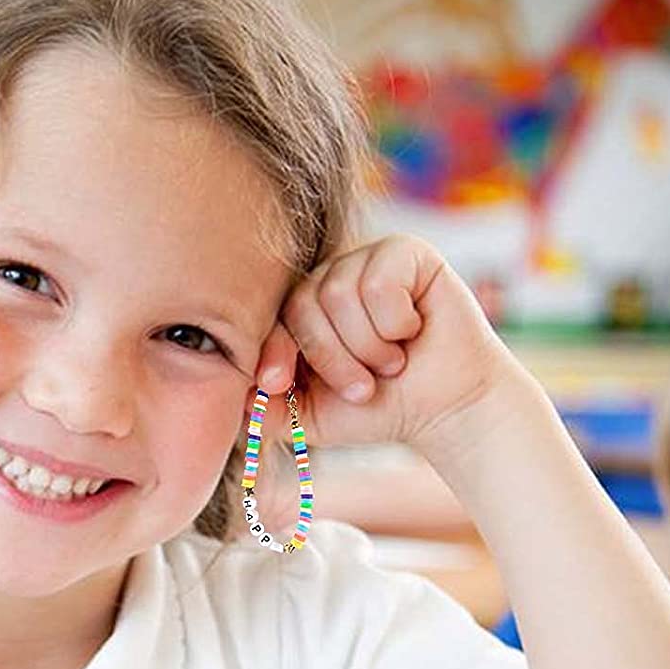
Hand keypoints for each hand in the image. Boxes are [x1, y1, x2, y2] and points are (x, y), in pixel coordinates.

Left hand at [254, 235, 512, 451]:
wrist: (444, 409)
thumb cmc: (378, 408)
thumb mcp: (307, 416)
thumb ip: (263, 409)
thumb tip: (226, 400)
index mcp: (302, 311)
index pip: (270, 319)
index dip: (273, 351)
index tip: (276, 384)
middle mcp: (330, 278)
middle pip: (303, 305)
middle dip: (331, 359)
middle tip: (363, 388)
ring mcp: (366, 261)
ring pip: (340, 294)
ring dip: (368, 346)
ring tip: (393, 362)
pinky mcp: (406, 253)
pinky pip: (379, 282)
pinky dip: (396, 322)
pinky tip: (414, 331)